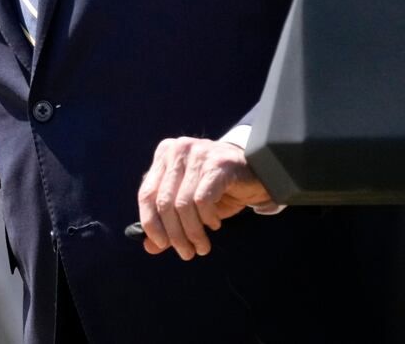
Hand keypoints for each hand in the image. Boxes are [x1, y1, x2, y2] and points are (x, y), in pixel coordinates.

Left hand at [136, 137, 272, 259]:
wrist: (259, 171)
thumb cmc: (219, 189)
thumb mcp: (190, 206)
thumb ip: (168, 223)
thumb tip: (149, 247)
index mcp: (164, 155)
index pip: (146, 194)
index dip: (151, 223)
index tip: (160, 244)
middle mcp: (177, 150)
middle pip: (164, 202)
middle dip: (174, 234)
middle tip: (186, 253)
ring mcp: (197, 154)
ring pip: (183, 204)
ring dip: (193, 232)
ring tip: (202, 247)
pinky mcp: (217, 164)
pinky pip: (203, 200)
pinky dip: (207, 218)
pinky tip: (215, 224)